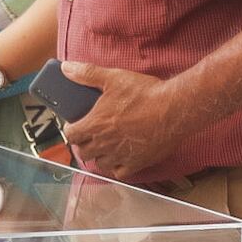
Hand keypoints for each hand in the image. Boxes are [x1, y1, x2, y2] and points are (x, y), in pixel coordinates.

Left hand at [58, 62, 183, 179]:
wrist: (174, 109)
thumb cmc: (145, 94)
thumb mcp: (113, 78)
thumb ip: (87, 74)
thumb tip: (67, 68)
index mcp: (96, 124)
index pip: (71, 135)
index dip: (71, 130)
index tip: (75, 125)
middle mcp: (105, 143)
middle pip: (83, 152)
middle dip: (83, 144)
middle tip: (90, 135)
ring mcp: (120, 156)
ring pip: (100, 164)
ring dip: (99, 156)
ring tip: (105, 146)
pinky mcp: (137, 163)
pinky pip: (119, 173)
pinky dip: (117, 168)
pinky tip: (121, 158)